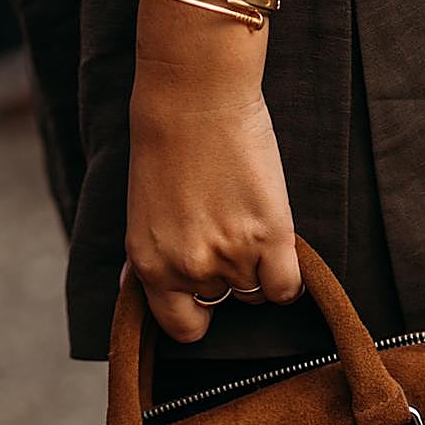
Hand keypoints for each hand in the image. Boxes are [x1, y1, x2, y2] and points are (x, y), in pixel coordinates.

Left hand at [127, 43, 301, 343]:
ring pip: (255, 293)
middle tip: (228, 236)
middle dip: (227, 278)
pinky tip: (280, 250)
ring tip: (249, 226)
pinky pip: (285, 289)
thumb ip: (148, 256)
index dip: (196, 312)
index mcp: (150, 265)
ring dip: (257, 268)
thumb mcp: (141, 212)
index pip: (181, 327)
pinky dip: (287, 279)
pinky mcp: (269, 235)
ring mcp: (231, 254)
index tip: (205, 293)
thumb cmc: (165, 144)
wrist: (194, 97)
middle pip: (222, 302)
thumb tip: (138, 287)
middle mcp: (188, 267)